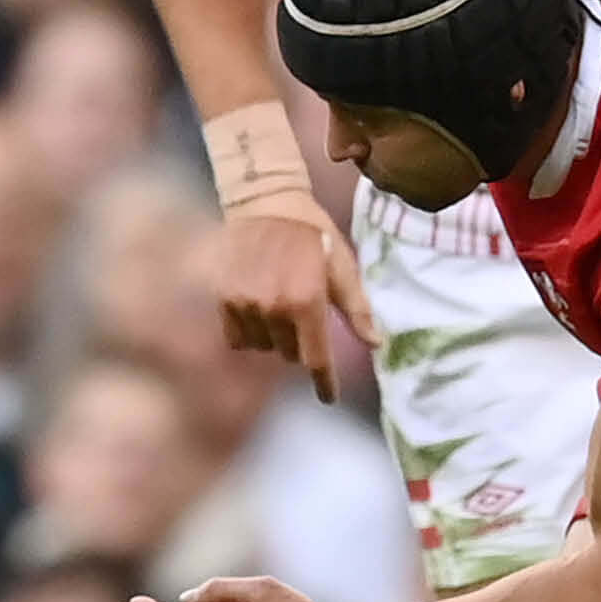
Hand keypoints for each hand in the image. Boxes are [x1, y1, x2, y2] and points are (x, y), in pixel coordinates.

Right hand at [216, 194, 382, 402]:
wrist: (263, 203)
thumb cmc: (312, 234)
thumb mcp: (343, 266)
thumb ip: (358, 308)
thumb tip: (377, 344)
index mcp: (307, 301)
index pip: (316, 359)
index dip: (324, 383)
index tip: (328, 398)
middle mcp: (274, 308)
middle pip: (289, 354)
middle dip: (300, 343)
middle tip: (303, 315)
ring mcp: (245, 304)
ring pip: (263, 347)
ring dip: (274, 338)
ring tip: (279, 308)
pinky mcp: (223, 299)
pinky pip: (237, 337)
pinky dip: (250, 332)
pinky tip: (257, 308)